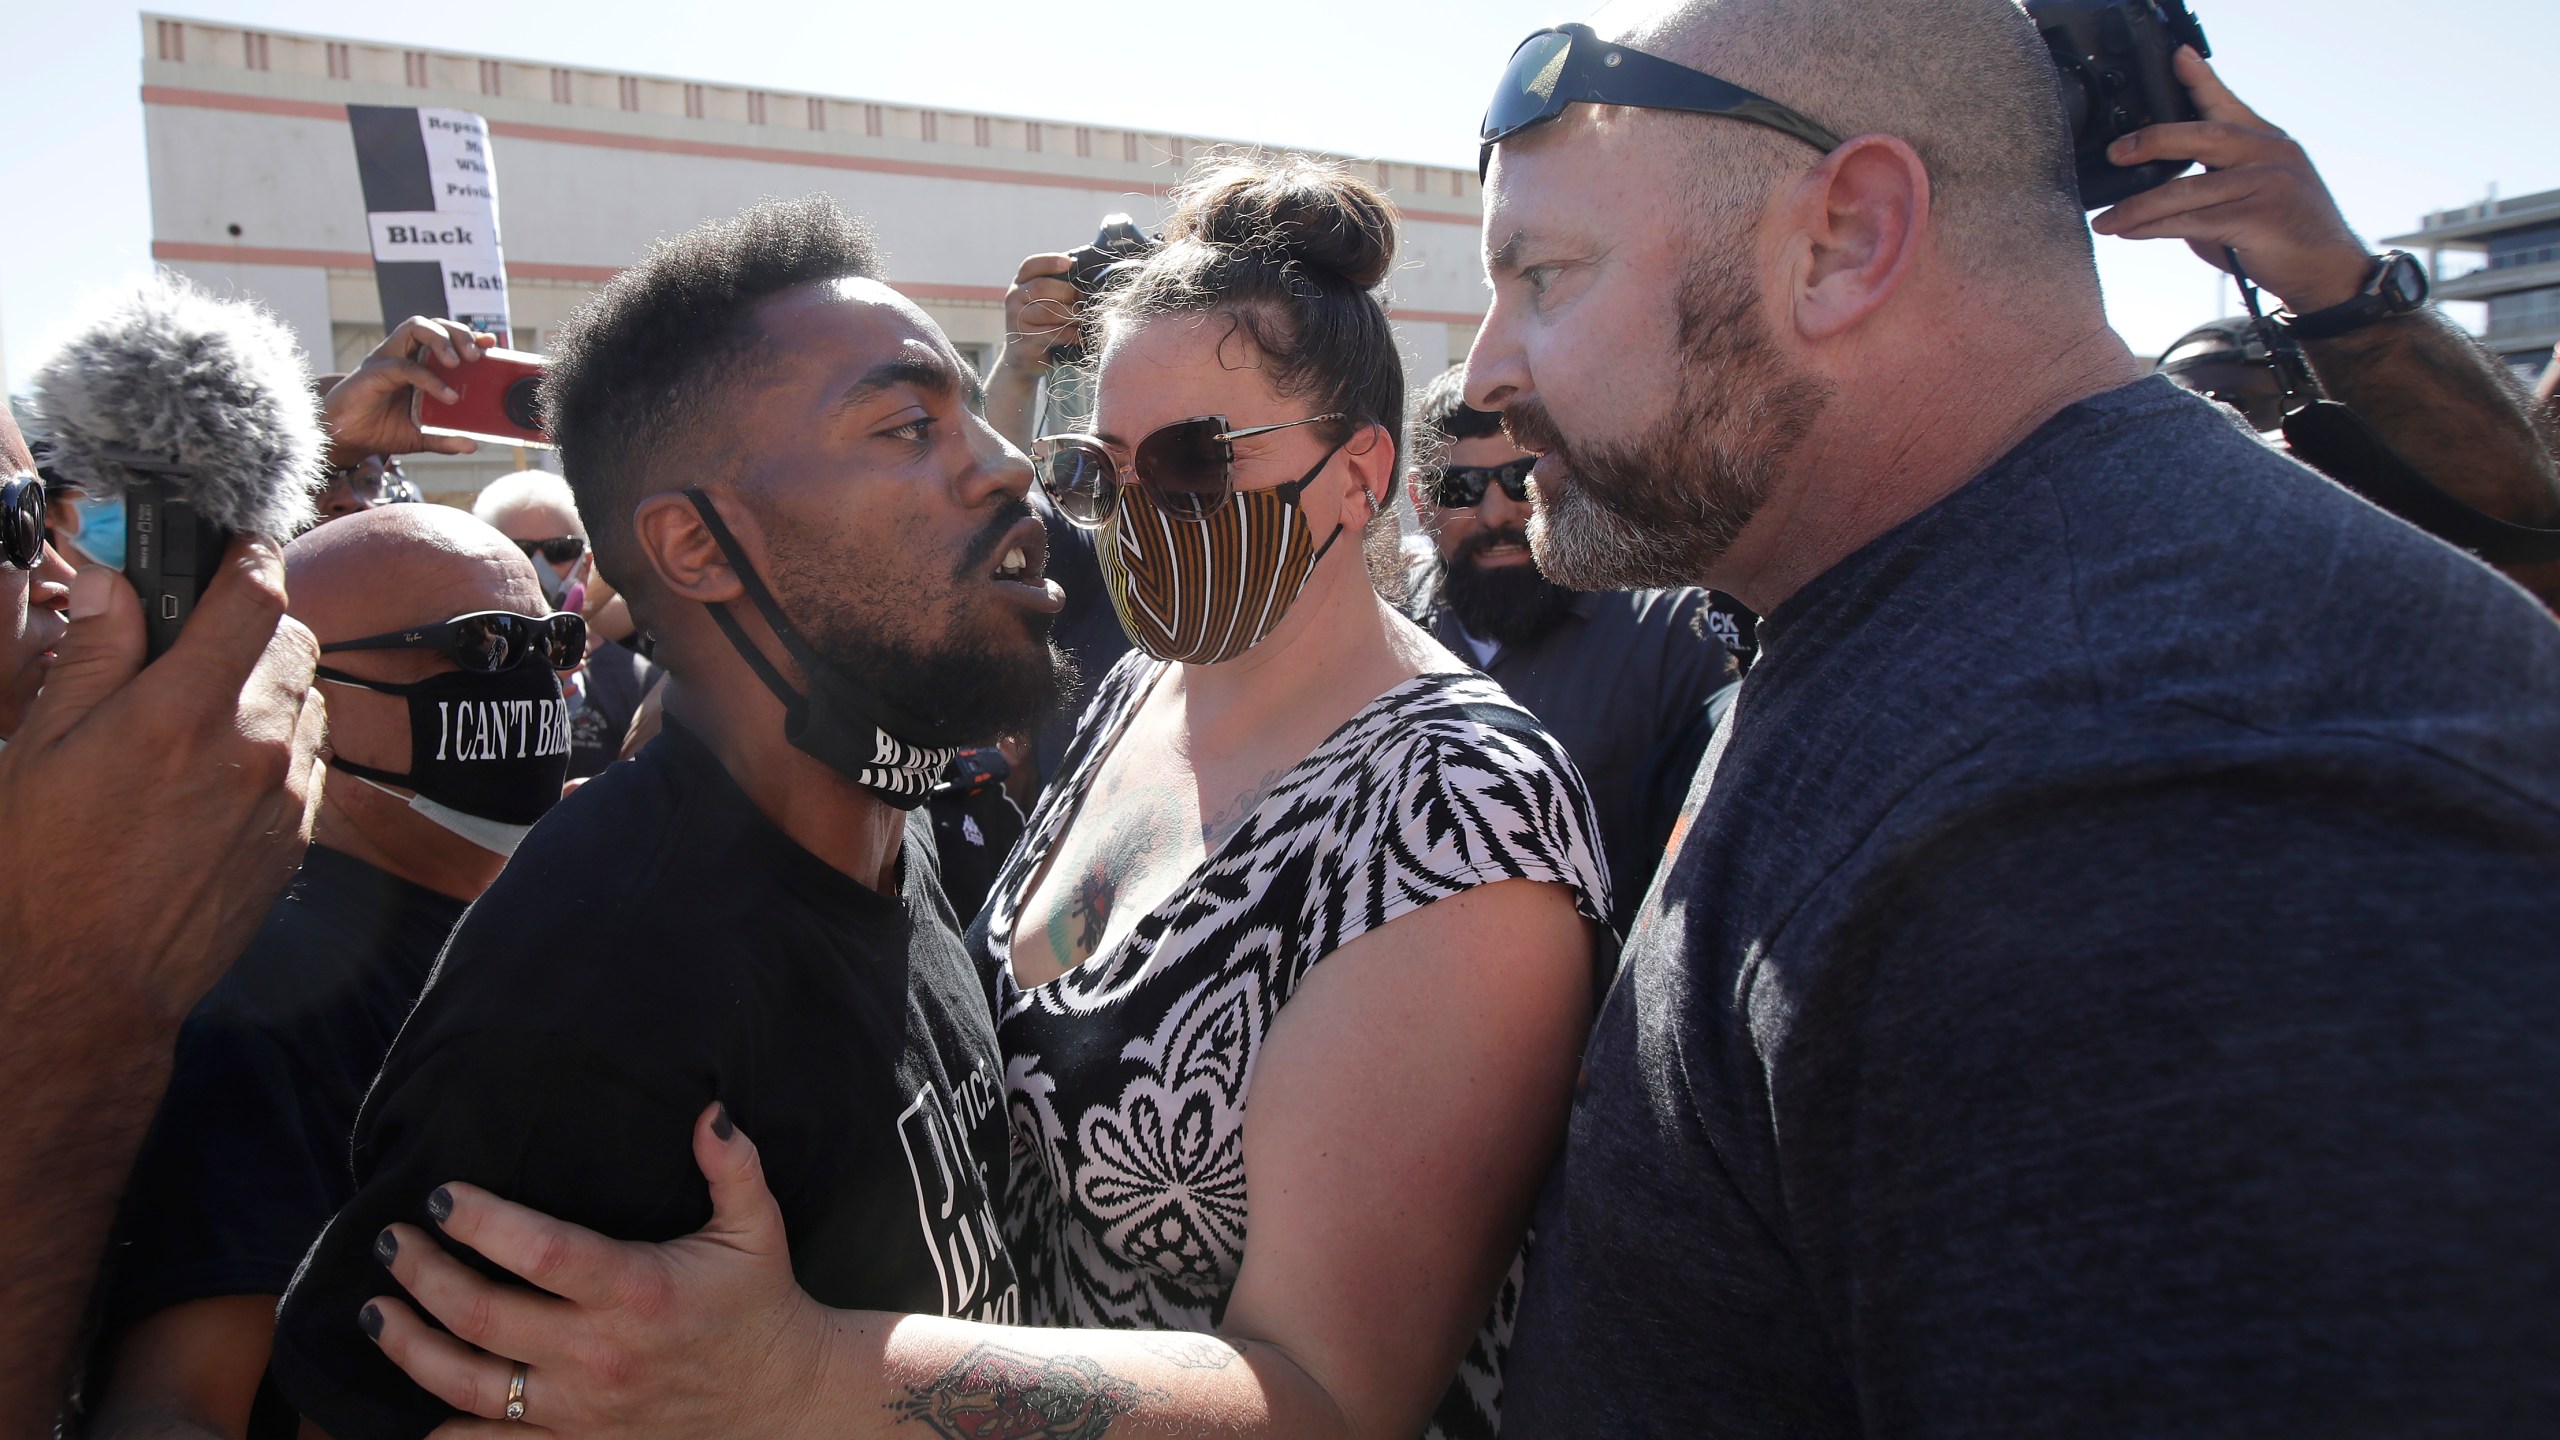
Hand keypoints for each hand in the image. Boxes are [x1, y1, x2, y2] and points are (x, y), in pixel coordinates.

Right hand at [0, 538, 323, 1026]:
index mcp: (181, 712)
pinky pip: (309, 760)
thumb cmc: (41, 872)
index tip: (230, 547)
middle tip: (196, 643)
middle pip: (292, 641)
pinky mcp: (297, 837)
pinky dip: (278, 745)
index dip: (246, 556)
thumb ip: (93, 655)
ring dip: (268, 687)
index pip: (254, 594)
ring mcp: (285, 794)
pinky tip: (220, 770)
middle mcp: (251, 745)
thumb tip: (118, 579)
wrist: (83, 987)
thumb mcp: (40, 747)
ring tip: (201, 713)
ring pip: (307, 699)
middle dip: (253, 626)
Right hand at [322, 317, 496, 467]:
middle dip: (459, 333)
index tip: (492, 344)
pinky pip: (405, 365)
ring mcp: (389, 358)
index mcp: (417, 362)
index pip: (446, 338)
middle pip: (434, 324)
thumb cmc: (380, 428)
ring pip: (416, 327)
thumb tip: (473, 444)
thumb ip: (445, 437)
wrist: (345, 437)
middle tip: (477, 355)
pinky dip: (430, 378)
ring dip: (442, 339)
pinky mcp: (376, 370)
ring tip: (459, 362)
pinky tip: (447, 395)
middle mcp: (403, 353)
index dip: (469, 336)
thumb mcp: (420, 435)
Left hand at [366, 1106, 831, 1439]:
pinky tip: (407, 1407)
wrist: (779, 1398)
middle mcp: (600, 1353)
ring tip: (374, 1311)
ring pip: (470, 1383)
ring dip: (411, 1347)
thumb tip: (710, 1111)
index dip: (480, 1223)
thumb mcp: (757, 1227)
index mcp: (638, 1290)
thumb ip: (733, 1166)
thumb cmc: (759, 1302)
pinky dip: (443, 1434)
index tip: (438, 1196)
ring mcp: (581, 1407)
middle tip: (389, 1242)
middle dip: (423, 1276)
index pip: (541, 1253)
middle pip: (484, 1316)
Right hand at [996, 253, 1081, 374]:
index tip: (1069, 263)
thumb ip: (1057, 285)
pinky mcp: (1024, 341)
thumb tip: (1086, 272)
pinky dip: (1072, 334)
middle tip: (1083, 298)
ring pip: (1048, 311)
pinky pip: (1053, 333)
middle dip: (1068, 291)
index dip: (1050, 262)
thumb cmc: (1042, 323)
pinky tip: (1080, 335)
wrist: (1024, 357)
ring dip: (1071, 314)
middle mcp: (1013, 298)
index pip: (1030, 265)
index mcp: (1020, 283)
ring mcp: (1016, 320)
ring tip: (1083, 318)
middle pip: (1042, 287)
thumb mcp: (1044, 300)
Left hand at [2090, 46, 2372, 313]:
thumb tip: (2154, 186)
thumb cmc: (2281, 233)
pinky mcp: (2259, 220)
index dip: (2202, 80)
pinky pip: (2193, 222)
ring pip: (2188, 189)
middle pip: (2204, 136)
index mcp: (2267, 141)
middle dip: (2153, 142)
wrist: (2328, 270)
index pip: (2228, 104)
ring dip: (2139, 206)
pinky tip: (2131, 233)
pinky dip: (2155, 228)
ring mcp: (2267, 185)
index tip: (2178, 56)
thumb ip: (2212, 181)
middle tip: (2115, 151)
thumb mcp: (2251, 193)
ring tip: (2106, 219)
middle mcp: (2270, 154)